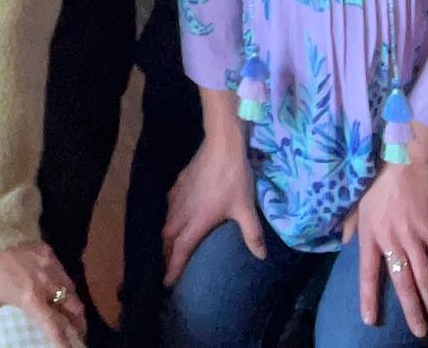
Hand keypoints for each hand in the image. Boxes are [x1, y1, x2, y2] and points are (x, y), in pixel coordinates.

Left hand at [0, 243, 84, 347]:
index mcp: (31, 300)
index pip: (54, 327)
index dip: (64, 342)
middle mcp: (47, 286)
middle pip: (73, 309)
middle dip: (78, 325)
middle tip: (79, 335)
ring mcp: (51, 267)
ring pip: (72, 291)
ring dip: (75, 306)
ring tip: (75, 315)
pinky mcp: (50, 253)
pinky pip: (65, 274)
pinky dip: (68, 286)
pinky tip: (63, 289)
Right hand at [162, 133, 264, 287]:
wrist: (221, 145)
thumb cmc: (234, 179)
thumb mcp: (246, 208)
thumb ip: (252, 234)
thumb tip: (261, 257)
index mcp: (197, 221)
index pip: (180, 249)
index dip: (173, 267)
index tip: (166, 283)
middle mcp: (183, 211)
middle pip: (168, 238)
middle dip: (166, 254)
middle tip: (168, 266)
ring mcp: (179, 195)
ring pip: (166, 221)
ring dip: (166, 237)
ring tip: (169, 245)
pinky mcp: (179, 182)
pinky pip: (169, 205)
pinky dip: (169, 216)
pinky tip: (175, 214)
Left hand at [345, 160, 427, 336]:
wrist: (404, 162)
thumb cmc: (379, 183)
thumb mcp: (358, 204)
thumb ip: (351, 226)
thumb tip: (344, 243)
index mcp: (370, 235)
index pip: (367, 272)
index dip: (368, 297)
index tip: (370, 320)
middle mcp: (390, 239)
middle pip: (401, 282)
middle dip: (411, 310)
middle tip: (420, 332)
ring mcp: (412, 235)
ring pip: (423, 276)